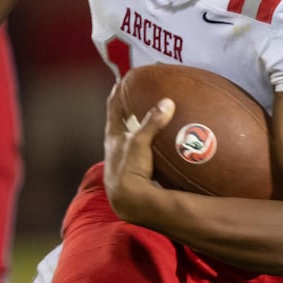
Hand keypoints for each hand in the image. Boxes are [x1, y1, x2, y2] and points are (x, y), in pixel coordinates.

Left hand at [103, 94, 173, 220]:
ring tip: (159, 118)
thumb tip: (166, 103)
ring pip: (136, 138)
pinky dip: (157, 146)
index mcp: (113, 136)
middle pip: (124, 122)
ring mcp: (127, 160)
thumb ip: (152, 123)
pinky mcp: (139, 171)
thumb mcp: (139, 143)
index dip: (118, 92)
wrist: (130, 202)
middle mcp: (117, 147)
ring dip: (146, 129)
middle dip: (132, 110)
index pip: (114, 107)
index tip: (123, 80)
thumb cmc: (128, 171)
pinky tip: (168, 145)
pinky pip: (150, 153)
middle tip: (143, 96)